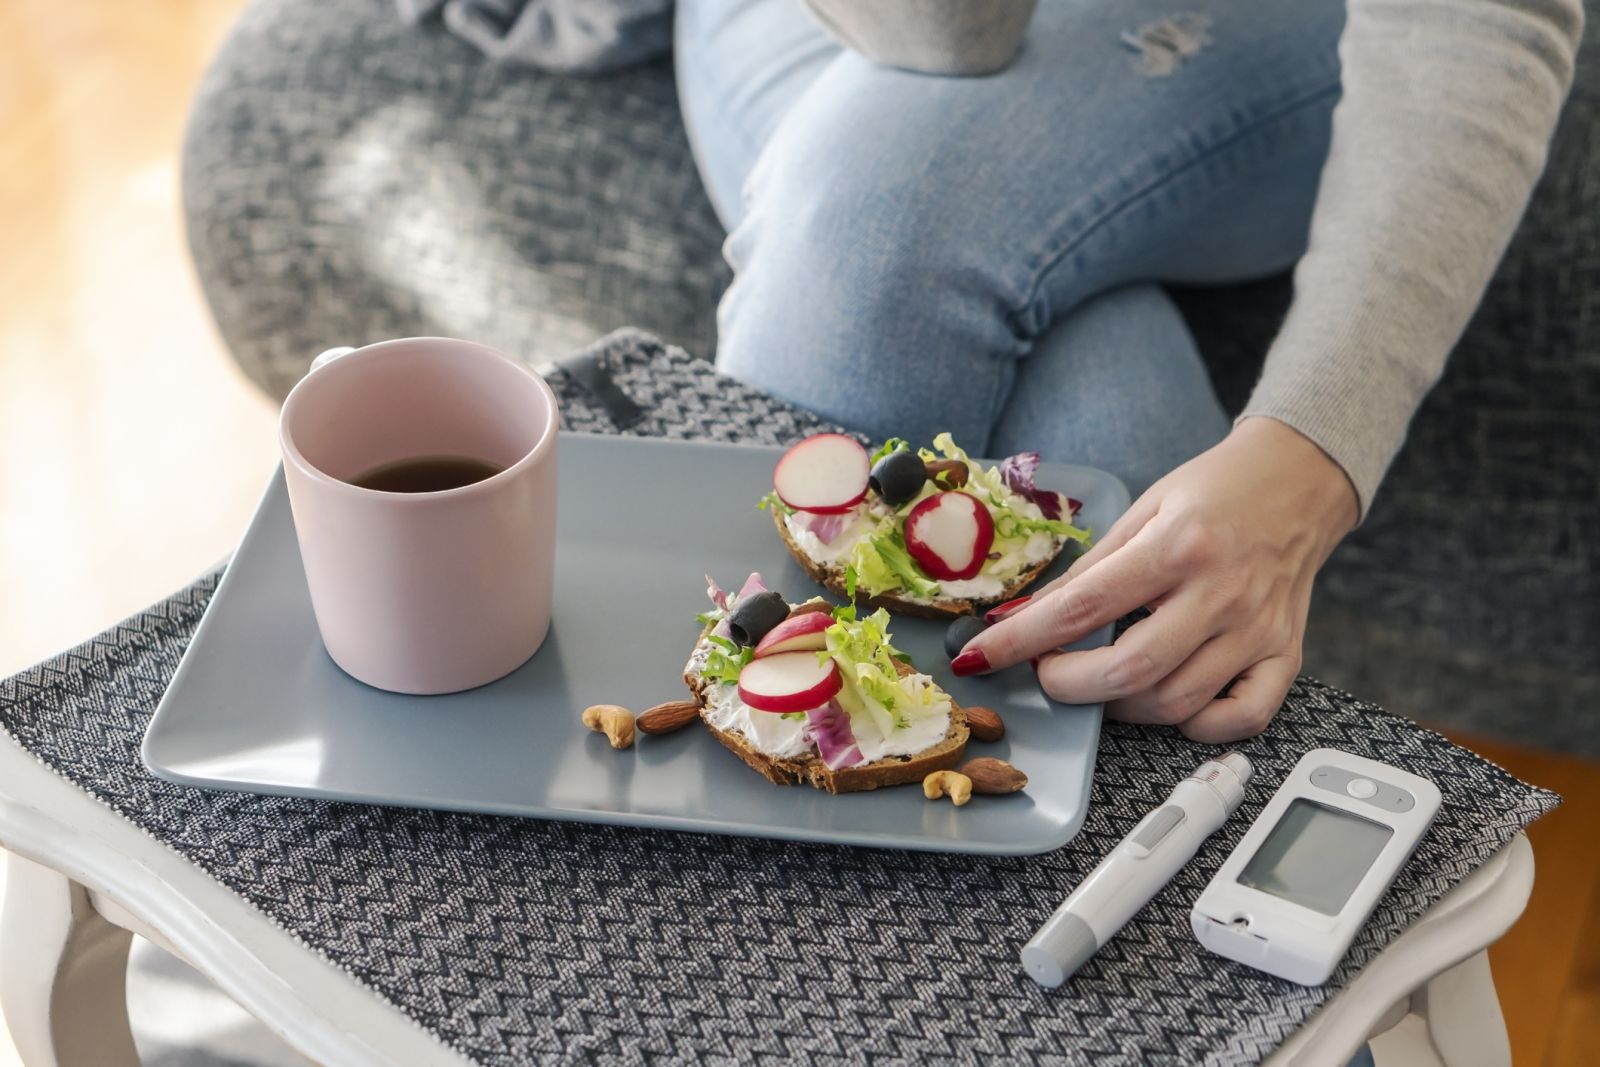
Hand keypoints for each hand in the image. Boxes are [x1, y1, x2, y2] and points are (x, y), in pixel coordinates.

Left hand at [955, 417, 1358, 741]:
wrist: (1301, 480)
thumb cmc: (1214, 492)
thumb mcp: (1142, 509)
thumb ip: (1090, 570)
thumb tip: (1026, 618)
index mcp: (1177, 546)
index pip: (1081, 607)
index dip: (1021, 640)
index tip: (979, 657)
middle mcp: (1221, 593)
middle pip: (1128, 671)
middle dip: (1068, 685)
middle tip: (1049, 672)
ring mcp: (1256, 630)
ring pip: (1175, 703)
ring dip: (1120, 707)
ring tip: (1101, 682)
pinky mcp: (1286, 655)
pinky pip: (1240, 719)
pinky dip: (1196, 725)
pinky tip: (1168, 700)